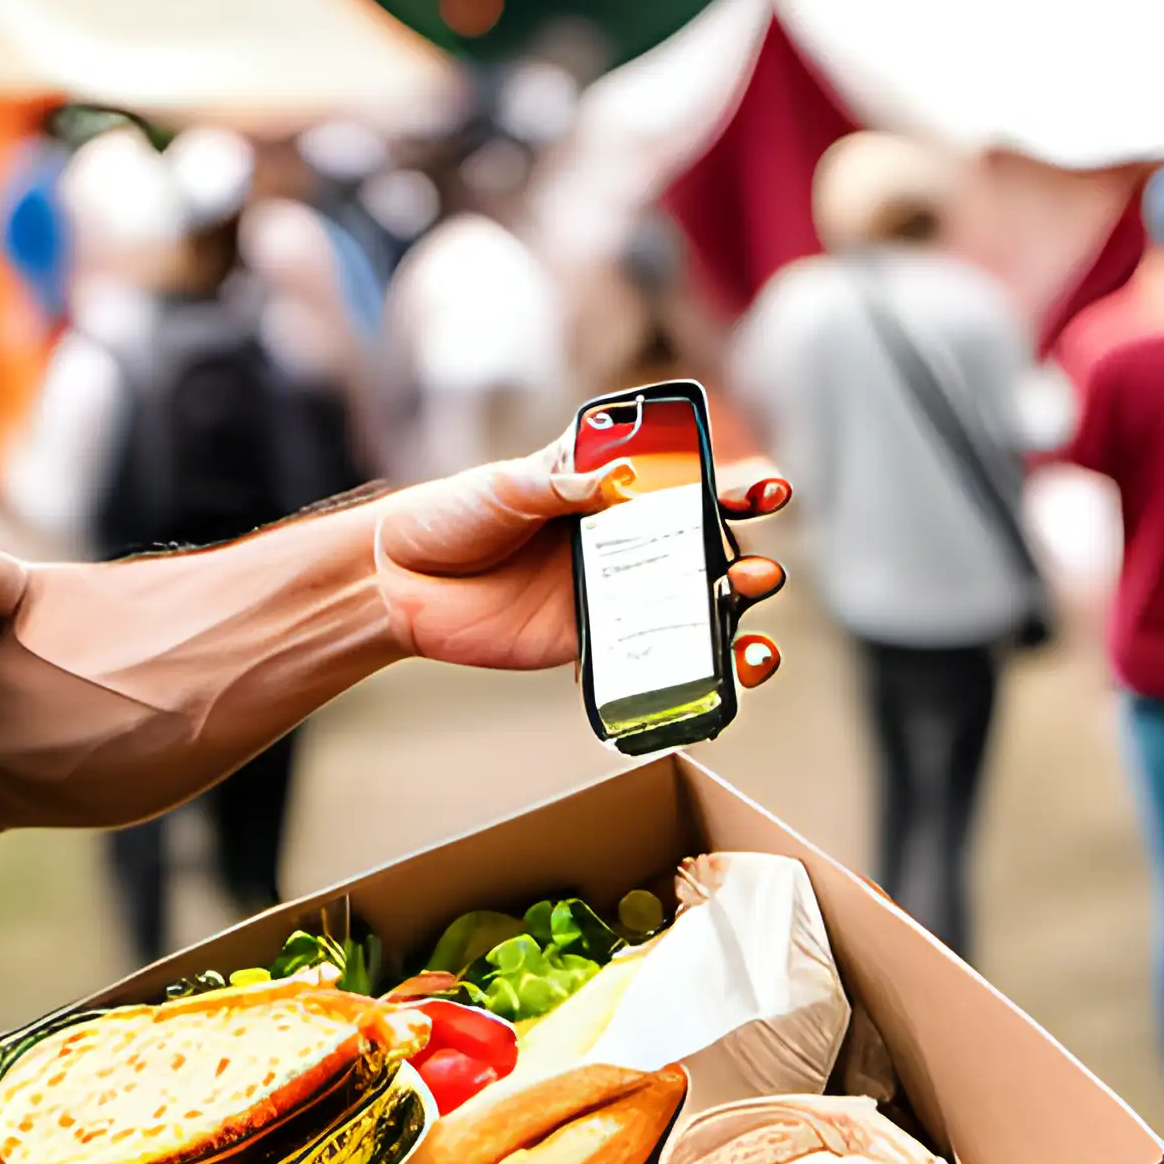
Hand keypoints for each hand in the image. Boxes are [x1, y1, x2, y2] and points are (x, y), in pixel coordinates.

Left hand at [372, 444, 789, 679]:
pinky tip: (709, 686)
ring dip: (733, 628)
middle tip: (754, 576)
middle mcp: (620, 541)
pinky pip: (644, 660)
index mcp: (609, 489)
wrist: (397, 581)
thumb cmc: (451, 517)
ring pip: (688, 610)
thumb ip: (557, 482)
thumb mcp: (503, 486)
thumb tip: (614, 478)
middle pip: (704, 551)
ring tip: (756, 648)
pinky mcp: (586, 643)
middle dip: (745, 565)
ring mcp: (608, 594)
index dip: (734, 484)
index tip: (765, 490)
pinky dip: (683, 675)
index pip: (687, 482)